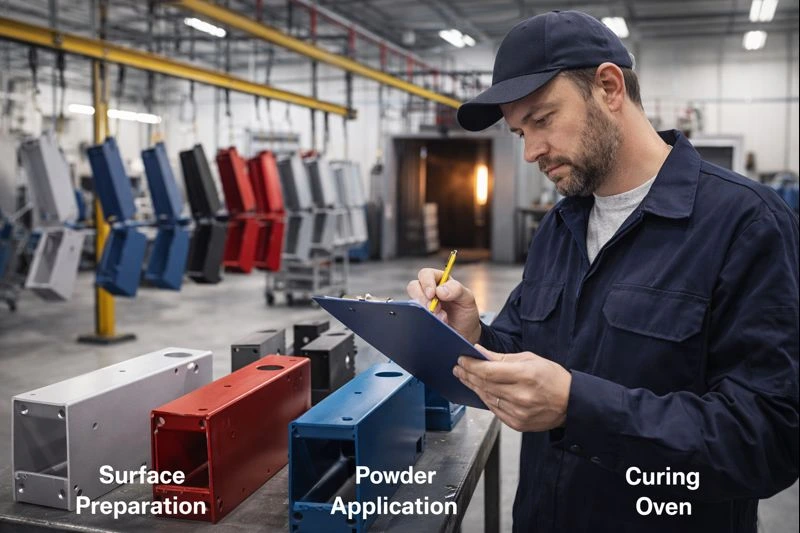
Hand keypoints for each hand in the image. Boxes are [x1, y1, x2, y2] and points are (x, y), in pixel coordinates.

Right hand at [407, 268, 481, 343]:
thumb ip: (456, 290)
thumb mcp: (467, 298)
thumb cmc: (465, 312)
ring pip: (412, 301)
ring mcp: (423, 303)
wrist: (464, 332)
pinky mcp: (420, 315)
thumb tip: (439, 290)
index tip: (432, 295)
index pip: (426, 274)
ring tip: (441, 319)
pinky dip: (423, 319)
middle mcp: (428, 290)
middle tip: (435, 309)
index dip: (427, 283)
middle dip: (424, 299)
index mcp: (440, 280)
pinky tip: (435, 323)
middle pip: (414, 286)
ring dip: (425, 310)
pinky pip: (414, 315)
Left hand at [453, 344, 571, 431]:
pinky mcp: (517, 423)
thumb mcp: (530, 359)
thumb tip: (479, 352)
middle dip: (468, 374)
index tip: (462, 359)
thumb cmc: (552, 378)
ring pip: (486, 398)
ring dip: (473, 386)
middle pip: (484, 384)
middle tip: (458, 367)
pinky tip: (479, 390)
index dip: (471, 365)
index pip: (488, 371)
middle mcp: (520, 396)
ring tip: (465, 377)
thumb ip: (502, 358)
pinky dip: (485, 399)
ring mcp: (518, 412)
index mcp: (525, 375)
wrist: (570, 403)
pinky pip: (494, 410)